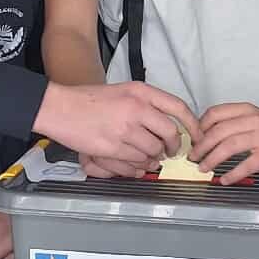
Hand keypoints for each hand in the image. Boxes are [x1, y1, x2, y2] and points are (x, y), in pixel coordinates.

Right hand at [36, 81, 197, 177]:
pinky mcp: (113, 147)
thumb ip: (147, 105)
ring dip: (153, 159)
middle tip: (170, 151)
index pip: (178, 108)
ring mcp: (125, 129)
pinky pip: (135, 163)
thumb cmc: (89, 100)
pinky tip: (134, 163)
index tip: (198, 135)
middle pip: (169, 134)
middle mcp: (136, 109)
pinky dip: (138, 167)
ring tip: (147, 157)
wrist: (61, 108)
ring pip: (153, 152)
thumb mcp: (124, 92)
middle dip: (172, 147)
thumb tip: (169, 126)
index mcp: (140, 92)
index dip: (193, 125)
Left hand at [194, 104, 258, 183]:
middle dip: (202, 146)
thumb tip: (201, 136)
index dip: (200, 126)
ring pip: (230, 146)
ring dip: (212, 158)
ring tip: (203, 167)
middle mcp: (254, 121)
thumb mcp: (251, 118)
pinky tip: (224, 179)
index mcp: (246, 110)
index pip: (216, 113)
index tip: (193, 138)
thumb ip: (229, 122)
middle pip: (220, 131)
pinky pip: (246, 165)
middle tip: (193, 156)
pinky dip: (233, 173)